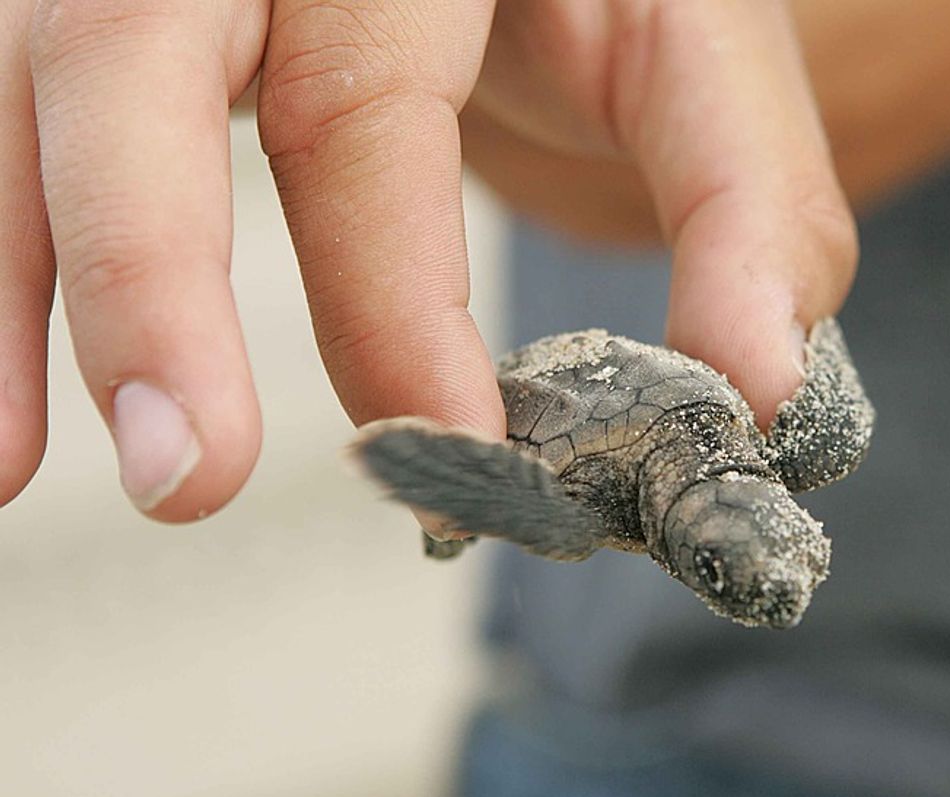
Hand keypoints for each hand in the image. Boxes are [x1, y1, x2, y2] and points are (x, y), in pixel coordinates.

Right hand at [0, 0, 854, 520]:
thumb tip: (754, 398)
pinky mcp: (98, 16)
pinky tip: (0, 426)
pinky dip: (2, 273)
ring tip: (15, 470)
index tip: (443, 457)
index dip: (390, 299)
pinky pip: (9, 125)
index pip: (363, 105)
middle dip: (151, 275)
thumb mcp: (699, 62)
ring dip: (27, 288)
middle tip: (190, 476)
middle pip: (134, 50)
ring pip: (34, 88)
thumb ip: (748, 215)